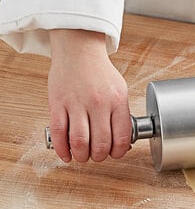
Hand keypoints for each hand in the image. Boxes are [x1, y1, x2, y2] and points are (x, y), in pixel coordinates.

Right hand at [48, 29, 130, 162]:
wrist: (79, 51)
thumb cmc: (100, 72)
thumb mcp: (120, 90)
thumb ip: (121, 114)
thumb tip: (122, 141)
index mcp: (117, 100)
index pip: (121, 136)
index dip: (119, 152)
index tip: (116, 154)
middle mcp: (99, 103)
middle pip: (100, 142)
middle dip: (99, 157)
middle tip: (97, 157)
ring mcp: (77, 104)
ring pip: (79, 141)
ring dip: (81, 156)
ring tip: (82, 156)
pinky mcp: (58, 103)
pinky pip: (59, 133)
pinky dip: (62, 149)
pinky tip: (66, 154)